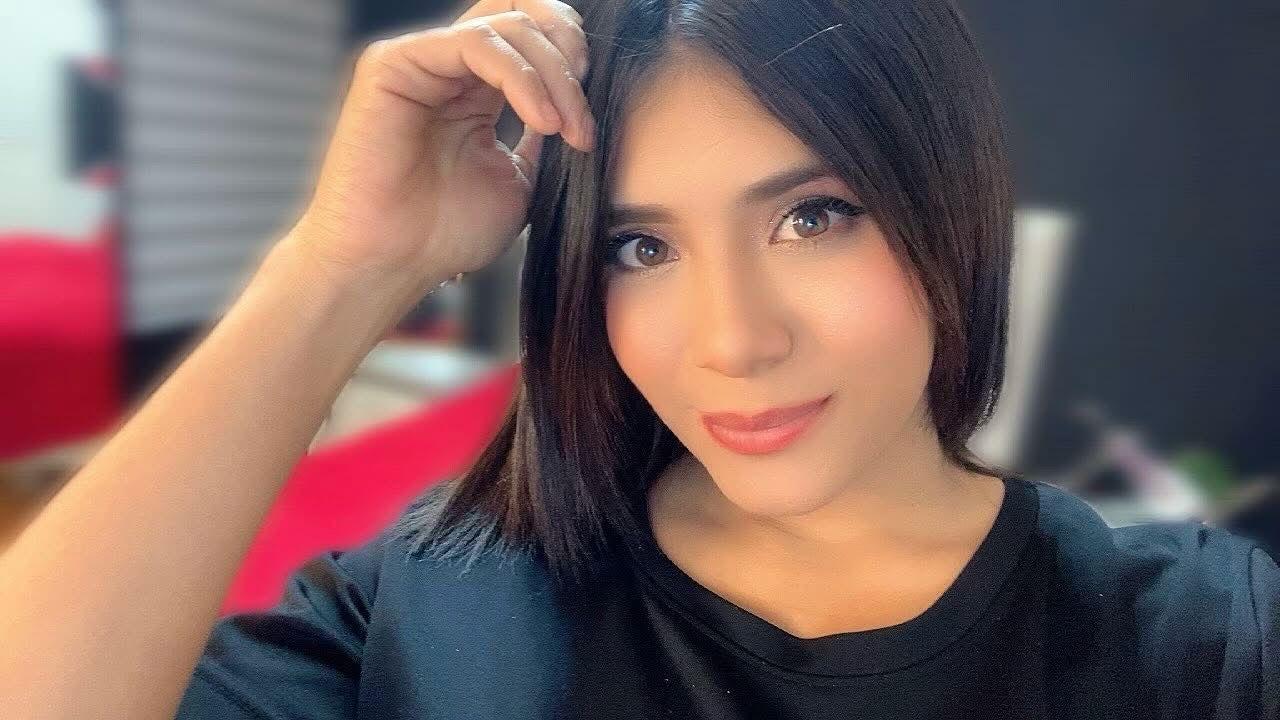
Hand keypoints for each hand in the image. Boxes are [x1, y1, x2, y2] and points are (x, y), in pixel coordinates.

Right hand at [291, 0, 593, 294]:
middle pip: (521, 12)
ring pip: (506, 26)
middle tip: (584, 112)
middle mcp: (448, 66)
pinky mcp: (394, 63)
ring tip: (567, 130)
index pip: (531, 34)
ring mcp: (421, 60)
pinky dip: (521, 77)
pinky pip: (476, 44)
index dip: (571, 57)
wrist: (393, 264)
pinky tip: (542, 120)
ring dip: (553, 74)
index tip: (590, 121)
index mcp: (475, 88)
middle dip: (568, 50)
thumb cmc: (445, 235)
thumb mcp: (521, 182)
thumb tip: (580, 107)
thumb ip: (545, 138)